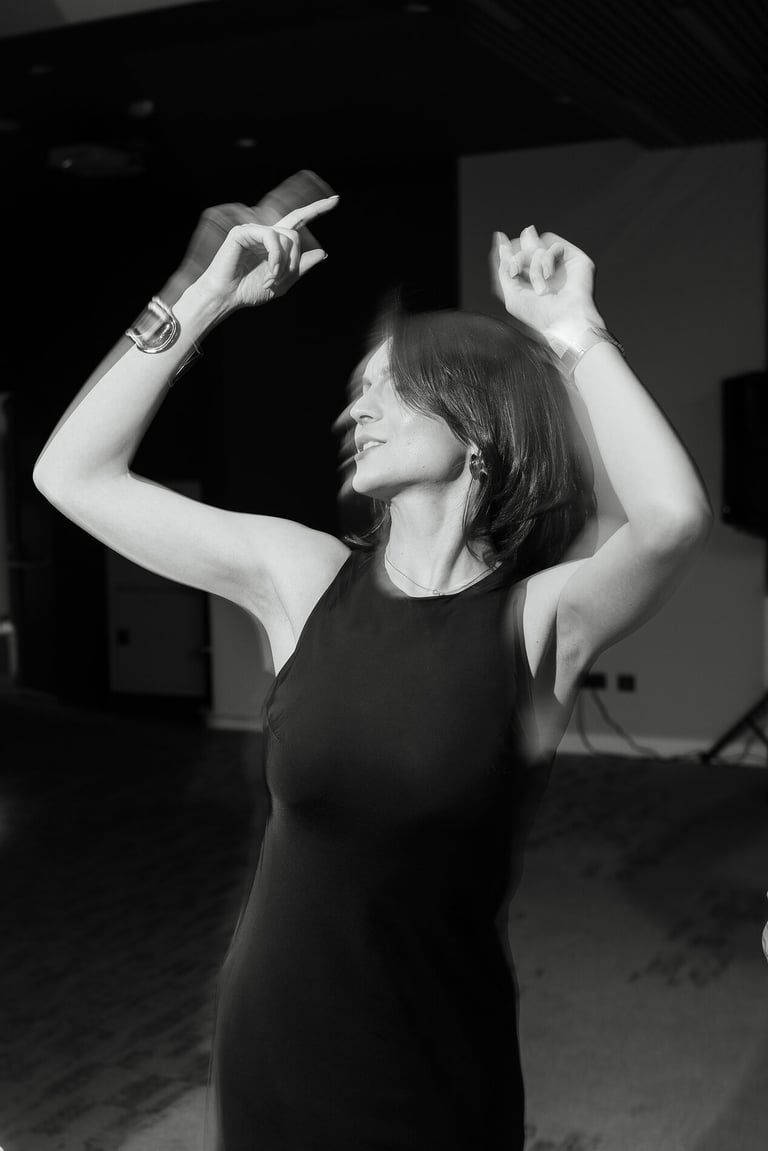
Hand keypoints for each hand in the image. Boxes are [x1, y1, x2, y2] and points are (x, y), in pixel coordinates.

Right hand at [158, 169, 335, 304]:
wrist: (227, 297)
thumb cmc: (249, 290)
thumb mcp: (283, 282)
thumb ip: (301, 267)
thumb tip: (323, 253)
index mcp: (275, 243)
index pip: (299, 220)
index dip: (317, 209)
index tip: (336, 199)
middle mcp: (266, 233)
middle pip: (295, 233)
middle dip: (295, 259)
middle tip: (282, 278)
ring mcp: (254, 230)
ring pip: (286, 238)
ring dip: (284, 263)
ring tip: (272, 280)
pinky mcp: (243, 231)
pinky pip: (271, 238)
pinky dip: (275, 257)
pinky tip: (270, 271)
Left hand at [489, 225, 602, 339]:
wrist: (564, 319)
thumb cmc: (539, 313)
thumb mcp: (512, 295)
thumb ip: (505, 270)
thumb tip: (502, 241)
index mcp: (530, 281)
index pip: (517, 258)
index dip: (508, 251)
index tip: (499, 238)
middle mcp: (545, 271)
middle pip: (526, 248)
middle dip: (517, 258)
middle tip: (516, 272)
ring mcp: (559, 265)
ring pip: (539, 248)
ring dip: (534, 267)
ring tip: (540, 287)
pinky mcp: (573, 259)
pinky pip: (555, 246)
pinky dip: (548, 260)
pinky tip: (549, 276)